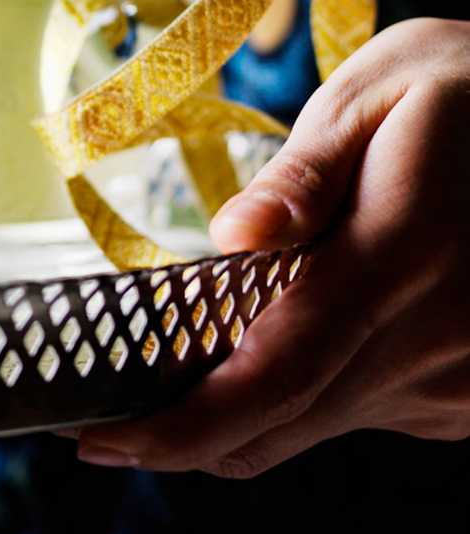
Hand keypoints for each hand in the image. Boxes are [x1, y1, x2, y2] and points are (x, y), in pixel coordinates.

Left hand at [73, 17, 469, 477]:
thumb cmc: (459, 93)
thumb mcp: (377, 95)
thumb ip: (304, 176)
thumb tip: (234, 233)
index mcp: (401, 255)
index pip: (274, 374)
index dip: (182, 424)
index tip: (100, 440)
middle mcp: (438, 338)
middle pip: (286, 422)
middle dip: (186, 435)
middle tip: (104, 426)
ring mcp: (460, 379)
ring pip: (321, 423)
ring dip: (250, 408)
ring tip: (193, 361)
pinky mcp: (467, 396)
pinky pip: (365, 410)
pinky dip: (311, 390)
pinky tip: (298, 331)